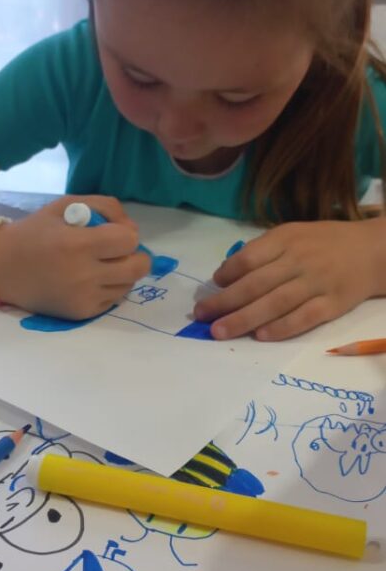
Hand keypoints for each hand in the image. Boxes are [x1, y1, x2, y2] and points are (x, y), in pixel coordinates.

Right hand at [0, 194, 150, 317]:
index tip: (112, 232)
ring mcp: (83, 298)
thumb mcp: (66, 206)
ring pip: (128, 285)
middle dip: (135, 255)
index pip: (129, 240)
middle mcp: (83, 275)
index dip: (126, 233)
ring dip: (123, 272)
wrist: (1, 267)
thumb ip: (105, 207)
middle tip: (119, 251)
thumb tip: (132, 229)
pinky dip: (109, 288)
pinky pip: (112, 300)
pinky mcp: (81, 314)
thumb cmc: (35, 232)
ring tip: (102, 264)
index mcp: (77, 244)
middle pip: (138, 267)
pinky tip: (91, 279)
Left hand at [194, 220, 378, 340]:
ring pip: (274, 304)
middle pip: (255, 284)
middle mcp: (299, 260)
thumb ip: (263, 250)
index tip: (212, 287)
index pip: (249, 258)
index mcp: (286, 239)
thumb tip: (226, 273)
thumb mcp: (294, 234)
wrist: (372, 251)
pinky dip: (281, 328)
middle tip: (201, 316)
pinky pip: (303, 318)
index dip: (227, 273)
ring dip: (244, 319)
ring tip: (220, 332)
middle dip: (224, 302)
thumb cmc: (325, 243)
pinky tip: (260, 336)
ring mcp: (316, 283)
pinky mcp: (333, 304)